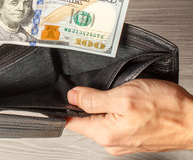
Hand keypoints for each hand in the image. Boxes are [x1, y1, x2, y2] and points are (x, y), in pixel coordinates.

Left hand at [66, 79, 192, 155]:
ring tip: (121, 96)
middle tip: (104, 90)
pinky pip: (115, 122)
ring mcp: (122, 141)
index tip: (69, 95)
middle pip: (85, 120)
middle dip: (89, 103)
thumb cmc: (166, 109)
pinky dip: (117, 111)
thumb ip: (94, 99)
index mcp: (105, 133)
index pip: (71, 121)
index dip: (66, 106)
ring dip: (105, 105)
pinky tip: (129, 104)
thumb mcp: (124, 96)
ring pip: (101, 119)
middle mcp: (111, 142)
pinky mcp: (132, 137)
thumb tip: (72, 96)